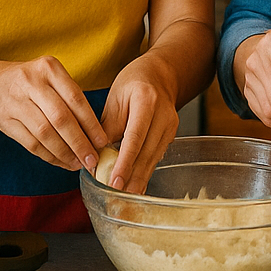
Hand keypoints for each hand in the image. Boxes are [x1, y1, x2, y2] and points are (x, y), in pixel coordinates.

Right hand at [0, 56, 108, 172]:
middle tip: (92, 159)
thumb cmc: (37, 85)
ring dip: (65, 153)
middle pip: (60, 118)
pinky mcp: (5, 121)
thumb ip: (73, 100)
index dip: (91, 123)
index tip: (102, 142)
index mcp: (49, 68)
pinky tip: (62, 162)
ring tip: (78, 163)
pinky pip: (31, 144)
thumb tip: (97, 136)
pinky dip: (49, 156)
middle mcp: (30, 82)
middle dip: (79, 142)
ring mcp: (15, 101)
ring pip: (45, 134)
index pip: (75, 98)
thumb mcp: (54, 79)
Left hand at [99, 55, 181, 192]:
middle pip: (147, 151)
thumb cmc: (132, 83)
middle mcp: (163, 114)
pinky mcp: (172, 134)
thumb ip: (107, 127)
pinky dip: (145, 171)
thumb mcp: (115, 98)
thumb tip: (97, 157)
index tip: (114, 180)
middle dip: (133, 176)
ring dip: (140, 178)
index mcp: (146, 100)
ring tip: (126, 196)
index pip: (134, 137)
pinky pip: (157, 156)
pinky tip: (137, 185)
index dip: (125, 162)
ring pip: (154, 157)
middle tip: (118, 195)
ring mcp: (171, 125)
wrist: (159, 74)